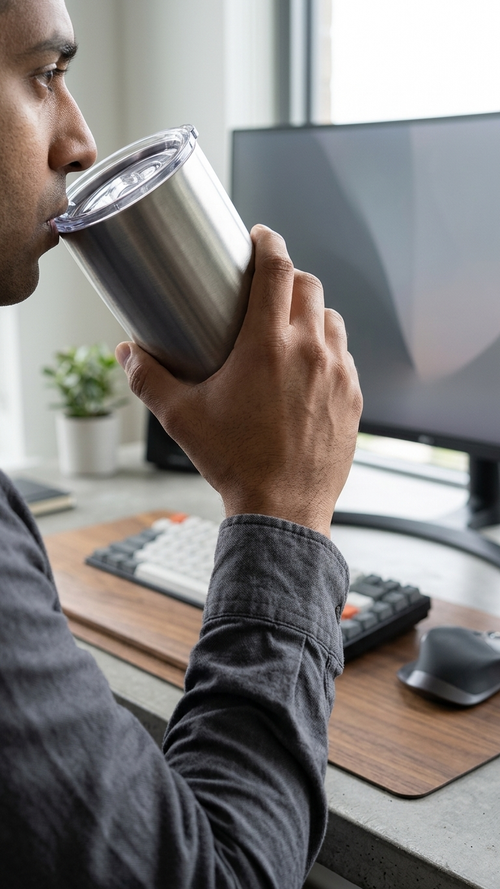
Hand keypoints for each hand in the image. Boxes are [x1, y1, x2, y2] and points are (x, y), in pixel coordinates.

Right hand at [116, 225, 361, 536]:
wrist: (282, 509)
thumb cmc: (234, 462)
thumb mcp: (182, 418)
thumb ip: (149, 379)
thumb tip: (126, 353)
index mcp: (268, 345)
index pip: (277, 270)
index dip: (269, 242)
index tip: (260, 236)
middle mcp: (310, 351)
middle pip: (309, 287)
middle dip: (289, 275)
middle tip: (269, 285)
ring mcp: (338, 374)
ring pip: (332, 320)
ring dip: (312, 313)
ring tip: (291, 326)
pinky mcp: (352, 399)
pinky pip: (345, 358)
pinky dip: (328, 350)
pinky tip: (310, 367)